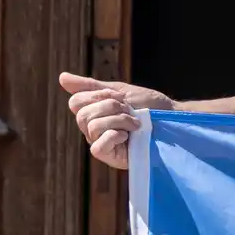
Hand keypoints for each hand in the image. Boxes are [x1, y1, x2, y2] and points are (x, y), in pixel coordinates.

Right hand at [59, 72, 173, 169]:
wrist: (173, 118)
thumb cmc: (149, 106)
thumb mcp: (120, 91)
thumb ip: (92, 86)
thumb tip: (61, 77)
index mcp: (94, 113)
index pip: (76, 102)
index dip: (99, 95)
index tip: (121, 97)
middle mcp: (93, 129)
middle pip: (82, 114)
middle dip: (111, 106)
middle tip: (130, 110)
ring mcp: (102, 144)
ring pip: (91, 127)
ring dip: (119, 120)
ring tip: (135, 123)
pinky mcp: (111, 158)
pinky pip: (97, 147)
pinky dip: (113, 136)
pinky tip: (127, 136)